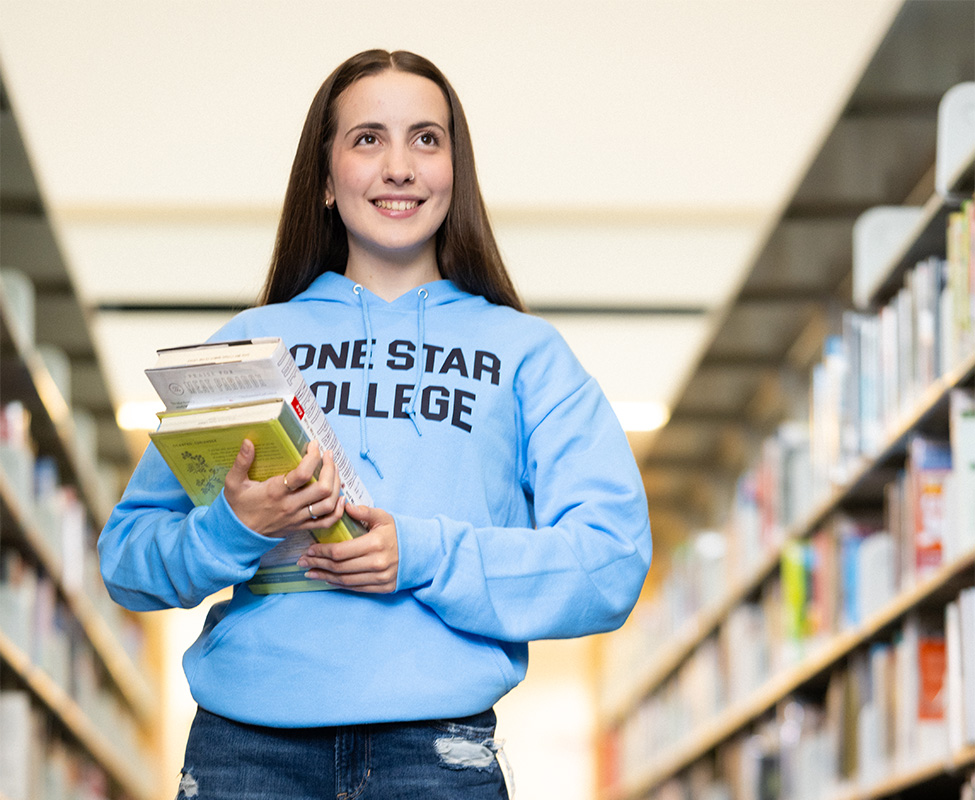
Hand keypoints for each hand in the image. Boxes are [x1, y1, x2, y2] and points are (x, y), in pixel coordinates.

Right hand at [223, 440, 345, 536]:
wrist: (237, 535)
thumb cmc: (238, 507)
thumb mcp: (233, 483)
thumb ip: (241, 462)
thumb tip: (247, 442)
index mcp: (275, 492)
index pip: (303, 474)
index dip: (313, 457)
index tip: (314, 445)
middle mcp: (290, 505)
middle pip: (322, 489)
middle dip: (330, 468)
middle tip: (328, 455)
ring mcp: (298, 518)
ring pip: (328, 504)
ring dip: (337, 486)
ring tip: (334, 470)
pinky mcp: (302, 527)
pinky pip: (327, 522)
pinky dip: (339, 511)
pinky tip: (341, 498)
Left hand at [297, 503, 397, 592]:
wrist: (423, 552)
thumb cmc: (400, 532)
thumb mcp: (384, 517)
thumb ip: (363, 511)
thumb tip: (344, 505)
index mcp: (375, 543)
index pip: (339, 552)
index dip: (321, 552)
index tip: (309, 550)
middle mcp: (377, 563)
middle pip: (339, 567)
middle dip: (317, 564)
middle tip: (302, 561)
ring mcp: (381, 578)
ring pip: (345, 580)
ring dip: (324, 576)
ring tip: (310, 572)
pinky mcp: (384, 587)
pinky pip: (356, 588)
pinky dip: (339, 585)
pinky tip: (328, 579)